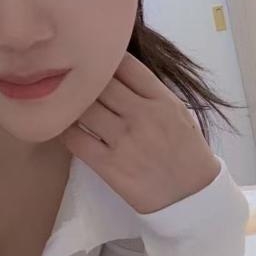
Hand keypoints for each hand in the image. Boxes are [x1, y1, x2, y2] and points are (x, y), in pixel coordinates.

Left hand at [59, 51, 220, 213]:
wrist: (192, 197)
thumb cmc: (185, 151)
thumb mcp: (177, 112)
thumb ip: (150, 91)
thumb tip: (115, 67)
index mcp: (162, 100)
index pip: (126, 65)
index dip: (105, 58)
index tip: (95, 60)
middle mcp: (142, 116)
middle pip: (100, 83)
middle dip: (84, 79)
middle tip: (71, 80)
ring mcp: (124, 141)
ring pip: (84, 108)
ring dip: (71, 103)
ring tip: (63, 101)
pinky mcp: (110, 166)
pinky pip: (75, 140)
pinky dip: (65, 130)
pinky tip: (63, 127)